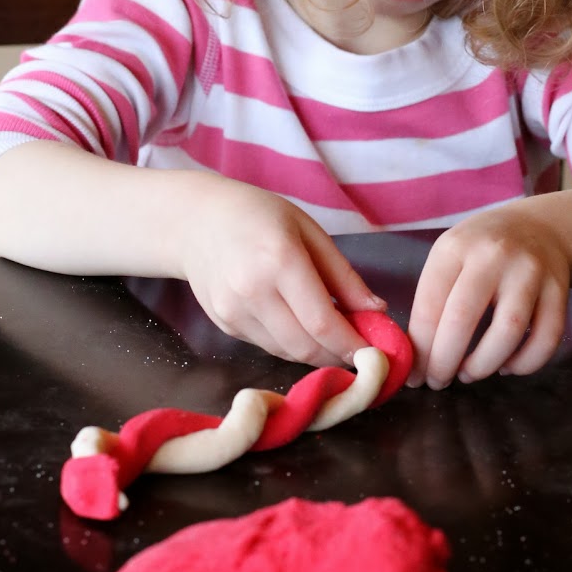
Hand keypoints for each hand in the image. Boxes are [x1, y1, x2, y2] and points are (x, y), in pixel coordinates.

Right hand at [179, 177, 383, 367]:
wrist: (195, 221)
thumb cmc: (258, 216)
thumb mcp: (308, 231)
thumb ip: (343, 276)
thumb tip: (376, 311)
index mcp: (279, 260)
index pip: (322, 322)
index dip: (352, 343)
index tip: (375, 351)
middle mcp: (251, 291)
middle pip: (305, 347)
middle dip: (338, 356)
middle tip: (359, 351)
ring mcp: (233, 312)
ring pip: (287, 353)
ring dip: (316, 353)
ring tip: (335, 338)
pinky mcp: (224, 324)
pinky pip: (268, 346)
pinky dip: (291, 344)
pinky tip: (301, 328)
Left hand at [407, 206, 569, 388]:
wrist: (538, 227)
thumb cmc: (481, 252)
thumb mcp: (450, 257)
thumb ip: (432, 300)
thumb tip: (418, 359)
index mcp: (456, 248)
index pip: (429, 305)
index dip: (420, 348)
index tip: (415, 375)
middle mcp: (493, 256)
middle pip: (463, 320)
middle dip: (444, 362)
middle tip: (437, 383)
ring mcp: (531, 271)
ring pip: (508, 332)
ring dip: (484, 365)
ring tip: (469, 374)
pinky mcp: (559, 289)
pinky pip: (546, 338)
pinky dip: (526, 363)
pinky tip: (507, 366)